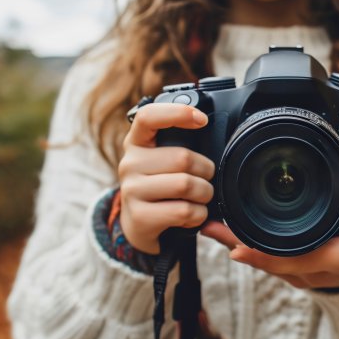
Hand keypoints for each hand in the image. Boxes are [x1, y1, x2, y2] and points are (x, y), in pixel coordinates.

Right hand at [119, 103, 214, 253]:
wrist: (139, 226)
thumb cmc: (160, 188)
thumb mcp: (163, 162)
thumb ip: (179, 146)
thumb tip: (208, 130)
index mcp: (137, 142)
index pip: (148, 117)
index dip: (178, 113)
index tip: (202, 120)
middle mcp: (129, 163)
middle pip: (182, 157)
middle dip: (206, 171)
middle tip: (205, 179)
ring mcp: (131, 190)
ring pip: (185, 185)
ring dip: (204, 194)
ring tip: (199, 198)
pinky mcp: (139, 216)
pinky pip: (183, 210)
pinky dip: (198, 214)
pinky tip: (191, 215)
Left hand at [202, 155, 338, 288]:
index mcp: (332, 260)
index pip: (293, 260)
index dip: (264, 256)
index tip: (238, 248)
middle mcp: (312, 271)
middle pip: (267, 262)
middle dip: (235, 245)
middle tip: (208, 225)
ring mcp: (302, 272)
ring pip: (263, 261)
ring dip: (235, 244)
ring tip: (208, 225)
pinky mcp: (296, 268)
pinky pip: (268, 259)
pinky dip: (247, 246)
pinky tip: (228, 231)